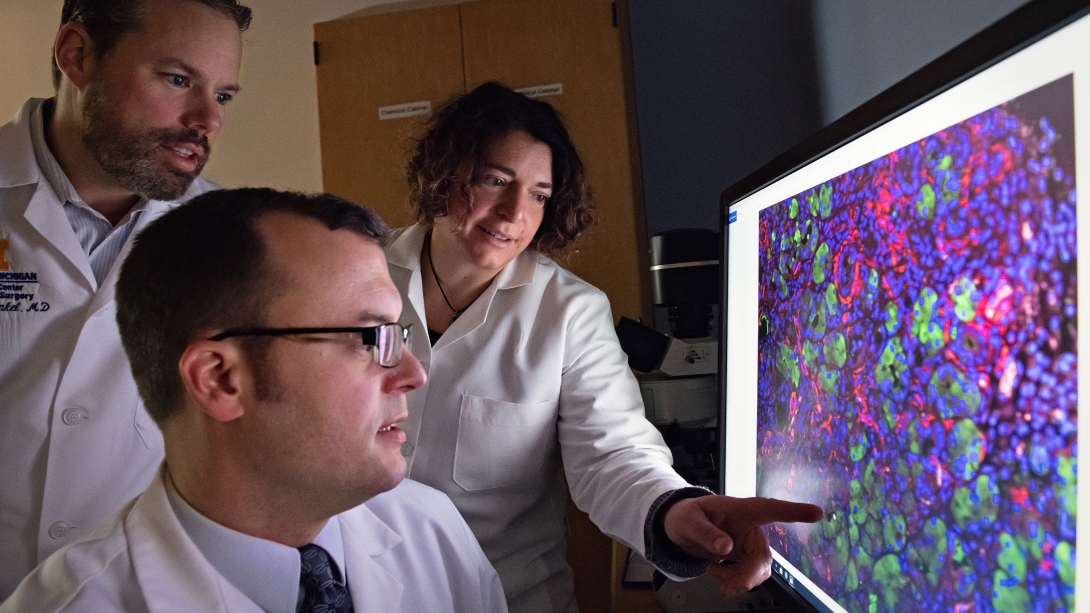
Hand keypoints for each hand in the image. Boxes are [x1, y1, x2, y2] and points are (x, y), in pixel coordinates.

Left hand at [662, 495, 822, 596]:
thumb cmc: (687, 516)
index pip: (771, 508)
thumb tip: (725, 547)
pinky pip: (750, 576)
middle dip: (747, 575)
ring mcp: (750, 544)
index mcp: (741, 509)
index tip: (817, 513)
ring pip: (760, 570)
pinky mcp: (747, 558)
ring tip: (715, 573)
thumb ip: (706, 533)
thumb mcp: (688, 521)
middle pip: (763, 555)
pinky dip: (734, 581)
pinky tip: (718, 573)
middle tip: (727, 587)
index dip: (794, 511)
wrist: (681, 528)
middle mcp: (751, 527)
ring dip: (739, 579)